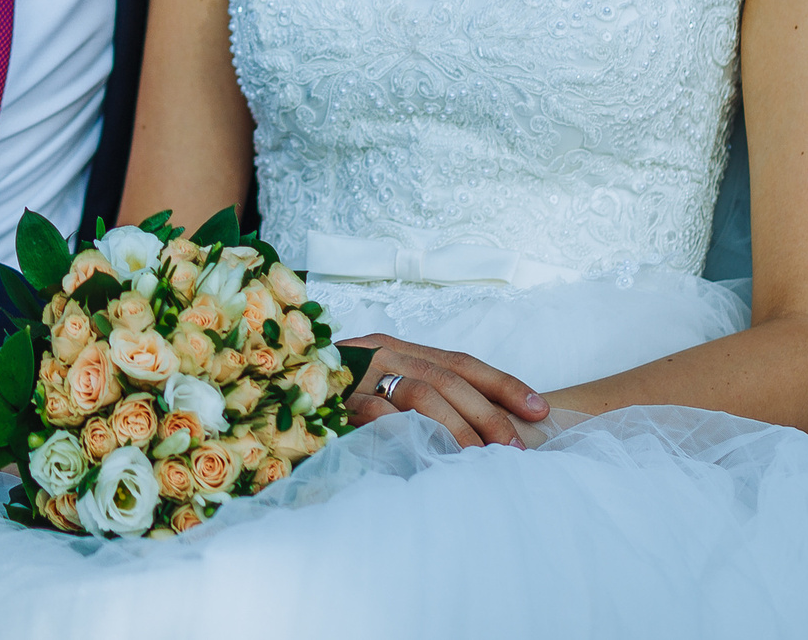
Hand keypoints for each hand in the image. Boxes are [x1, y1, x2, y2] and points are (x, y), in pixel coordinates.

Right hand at [338, 334, 548, 448]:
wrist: (267, 386)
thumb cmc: (326, 396)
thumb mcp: (377, 388)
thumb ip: (414, 398)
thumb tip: (471, 428)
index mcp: (396, 348)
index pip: (460, 362)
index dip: (503, 383)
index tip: (540, 409)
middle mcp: (380, 353)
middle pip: (446, 376)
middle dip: (487, 412)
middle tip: (515, 448)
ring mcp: (357, 373)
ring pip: (420, 392)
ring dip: (457, 427)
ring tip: (481, 460)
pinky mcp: (336, 398)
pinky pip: (381, 415)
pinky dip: (410, 434)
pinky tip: (430, 457)